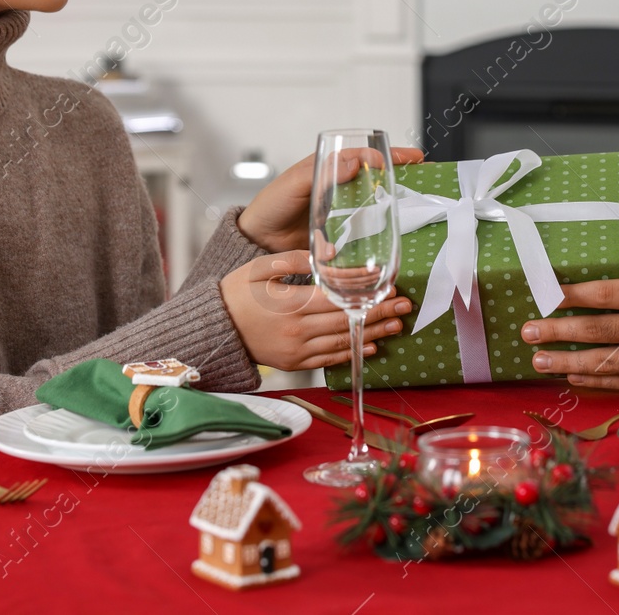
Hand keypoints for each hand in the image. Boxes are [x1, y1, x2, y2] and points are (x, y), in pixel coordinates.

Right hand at [219, 250, 411, 370]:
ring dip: (372, 333)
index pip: (338, 297)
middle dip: (378, 311)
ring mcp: (296, 351)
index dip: (365, 291)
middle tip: (404, 304)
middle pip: (346, 321)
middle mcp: (297, 331)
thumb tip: (327, 254)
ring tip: (396, 324)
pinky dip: (352, 353)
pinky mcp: (294, 363)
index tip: (387, 284)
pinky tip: (370, 346)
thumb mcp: (260, 267)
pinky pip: (329, 359)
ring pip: (342, 342)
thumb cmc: (236, 293)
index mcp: (291, 305)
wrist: (214, 329)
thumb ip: (295, 260)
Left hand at [235, 147, 425, 252]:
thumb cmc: (272, 206)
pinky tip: (404, 233)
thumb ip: (320, 174)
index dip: (393, 156)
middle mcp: (342, 190)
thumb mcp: (293, 184)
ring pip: (380, 204)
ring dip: (402, 203)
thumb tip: (355, 162)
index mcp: (331, 171)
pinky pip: (370, 232)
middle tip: (431, 175)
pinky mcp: (345, 238)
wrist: (258, 243)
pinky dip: (388, 231)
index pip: (367, 157)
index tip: (414, 159)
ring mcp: (345, 214)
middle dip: (407, 176)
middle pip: (380, 179)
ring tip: (427, 202)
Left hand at [518, 266, 618, 399]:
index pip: (606, 293)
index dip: (572, 294)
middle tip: (527, 329)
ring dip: (564, 360)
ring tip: (538, 359)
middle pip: (595, 329)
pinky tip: (572, 375)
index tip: (547, 293)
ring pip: (601, 361)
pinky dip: (593, 379)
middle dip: (556, 330)